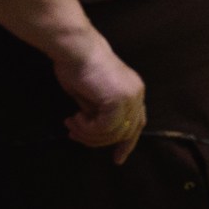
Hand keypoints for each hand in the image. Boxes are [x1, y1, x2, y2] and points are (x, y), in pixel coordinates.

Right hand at [56, 41, 145, 163]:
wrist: (76, 49)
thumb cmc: (79, 67)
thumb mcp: (92, 97)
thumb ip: (100, 113)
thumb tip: (97, 132)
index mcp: (134, 92)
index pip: (137, 124)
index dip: (127, 143)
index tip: (117, 159)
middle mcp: (137, 94)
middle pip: (125, 132)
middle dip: (98, 141)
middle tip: (74, 135)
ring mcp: (130, 97)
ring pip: (114, 133)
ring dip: (88, 135)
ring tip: (71, 124)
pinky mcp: (118, 100)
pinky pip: (104, 128)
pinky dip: (87, 130)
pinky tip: (74, 119)